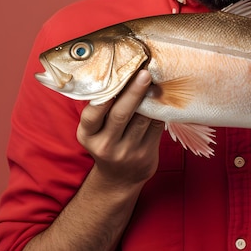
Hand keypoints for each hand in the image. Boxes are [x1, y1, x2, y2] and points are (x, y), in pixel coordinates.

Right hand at [76, 69, 163, 187]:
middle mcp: (105, 145)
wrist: (120, 178)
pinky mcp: (146, 154)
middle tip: (145, 72)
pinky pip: (156, 126)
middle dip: (134, 91)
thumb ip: (102, 108)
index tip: (116, 76)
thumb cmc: (107, 142)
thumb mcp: (95, 130)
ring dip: (151, 97)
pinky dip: (160, 109)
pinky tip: (163, 96)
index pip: (93, 114)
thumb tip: (120, 71)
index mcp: (88, 135)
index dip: (105, 95)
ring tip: (157, 79)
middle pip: (121, 114)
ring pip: (142, 119)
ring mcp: (127, 152)